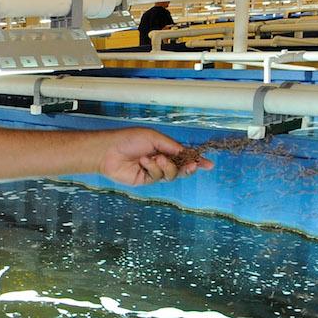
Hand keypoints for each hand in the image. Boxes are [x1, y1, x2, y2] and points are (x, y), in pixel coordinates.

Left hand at [96, 128, 213, 186]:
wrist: (109, 151)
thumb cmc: (128, 139)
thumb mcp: (154, 138)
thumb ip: (172, 146)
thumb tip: (187, 153)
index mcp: (163, 147)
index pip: (183, 155)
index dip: (196, 160)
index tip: (208, 164)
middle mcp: (160, 160)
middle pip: (181, 168)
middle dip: (188, 167)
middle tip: (192, 165)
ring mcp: (153, 171)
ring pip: (171, 174)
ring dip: (167, 166)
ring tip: (156, 158)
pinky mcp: (145, 180)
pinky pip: (157, 177)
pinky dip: (153, 168)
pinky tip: (144, 162)